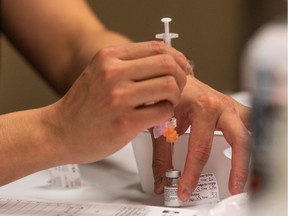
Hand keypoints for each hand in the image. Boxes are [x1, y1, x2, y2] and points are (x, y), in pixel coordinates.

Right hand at [48, 41, 190, 163]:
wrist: (57, 132)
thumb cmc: (81, 107)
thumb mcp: (99, 74)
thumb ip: (128, 67)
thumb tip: (164, 66)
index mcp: (109, 57)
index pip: (157, 48)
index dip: (177, 58)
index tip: (182, 69)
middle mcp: (113, 73)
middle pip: (168, 64)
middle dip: (181, 77)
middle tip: (178, 88)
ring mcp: (119, 97)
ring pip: (170, 86)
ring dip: (175, 97)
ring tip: (166, 104)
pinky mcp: (125, 122)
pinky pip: (163, 111)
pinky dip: (166, 114)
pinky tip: (156, 118)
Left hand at [152, 75, 250, 200]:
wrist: (173, 76)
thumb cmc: (167, 94)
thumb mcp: (161, 124)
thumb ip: (161, 156)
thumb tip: (162, 180)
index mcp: (201, 107)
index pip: (199, 149)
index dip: (192, 174)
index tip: (186, 190)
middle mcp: (220, 105)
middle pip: (238, 139)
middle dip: (238, 167)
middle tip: (233, 187)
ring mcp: (229, 106)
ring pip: (250, 131)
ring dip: (249, 154)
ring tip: (243, 175)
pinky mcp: (232, 108)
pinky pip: (249, 123)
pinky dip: (251, 138)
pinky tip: (246, 151)